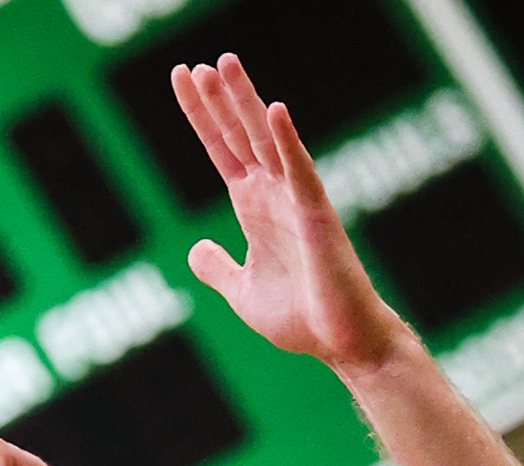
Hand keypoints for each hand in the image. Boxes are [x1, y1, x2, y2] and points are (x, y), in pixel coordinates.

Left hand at [173, 54, 399, 373]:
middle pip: (240, 133)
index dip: (201, 114)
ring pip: (267, 140)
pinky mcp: (319, 217)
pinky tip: (276, 111)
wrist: (342, 344)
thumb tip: (194, 252)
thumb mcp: (244, 294)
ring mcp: (297, 200)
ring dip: (246, 101)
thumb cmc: (302, 320)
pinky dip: (288, 142)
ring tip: (224, 63)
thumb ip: (219, 270)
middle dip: (218, 99)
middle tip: (197, 64)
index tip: (181, 76)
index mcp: (254, 207)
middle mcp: (274, 194)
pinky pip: (301, 172)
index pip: (222, 148)